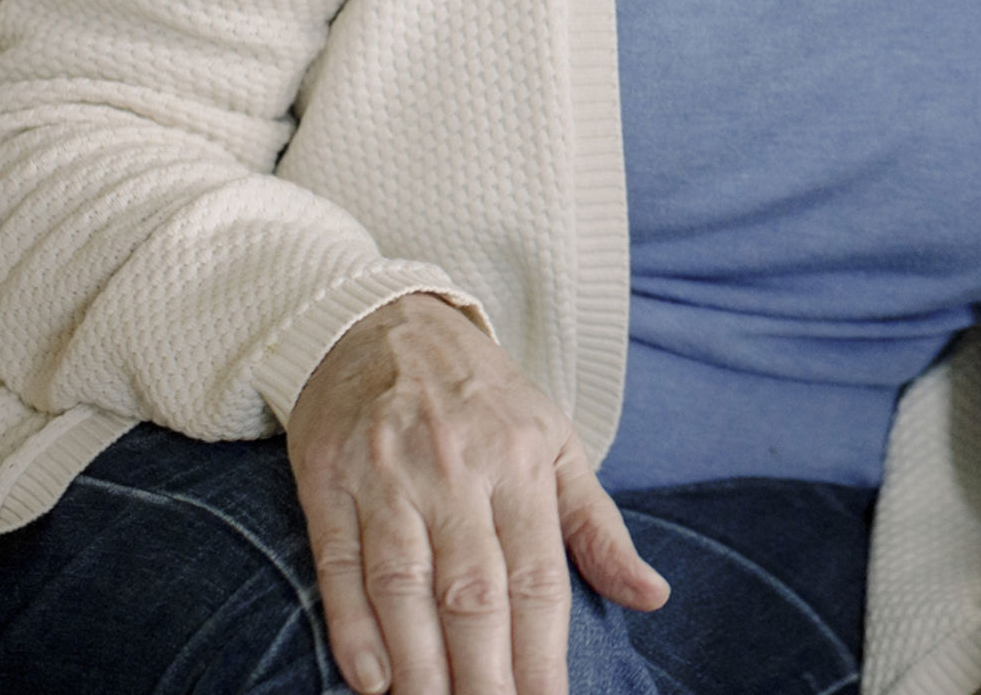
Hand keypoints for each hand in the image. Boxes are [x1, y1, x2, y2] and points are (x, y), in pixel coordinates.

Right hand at [287, 293, 667, 694]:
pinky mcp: (328, 483)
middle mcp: (456, 471)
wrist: (386, 322)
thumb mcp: (554, 442)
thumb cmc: (483, 398)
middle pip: (472, 593)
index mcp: (521, 463)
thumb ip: (598, 527)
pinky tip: (372, 681)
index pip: (537, 578)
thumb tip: (652, 597)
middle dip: (485, 675)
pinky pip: (341, 566)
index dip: (544, 654)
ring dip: (420, 666)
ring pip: (405, 587)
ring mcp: (388, 478)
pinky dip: (354, 628)